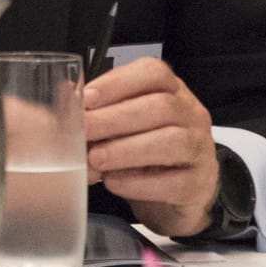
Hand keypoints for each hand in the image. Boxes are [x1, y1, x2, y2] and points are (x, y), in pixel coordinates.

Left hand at [81, 56, 218, 238]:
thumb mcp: (123, 124)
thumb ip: (98, 108)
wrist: (177, 193)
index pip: (153, 73)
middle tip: (84, 132)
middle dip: (115, 118)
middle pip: (160, 107)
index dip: (117, 83)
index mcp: (172, 91)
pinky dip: (139, 183)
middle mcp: (191, 114)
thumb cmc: (145, 150)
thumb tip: (66, 95)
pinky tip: (114, 182)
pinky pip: (174, 181)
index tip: (87, 98)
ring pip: (171, 141)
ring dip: (126, 150)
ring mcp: (200, 149)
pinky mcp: (198, 184)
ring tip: (96, 159)